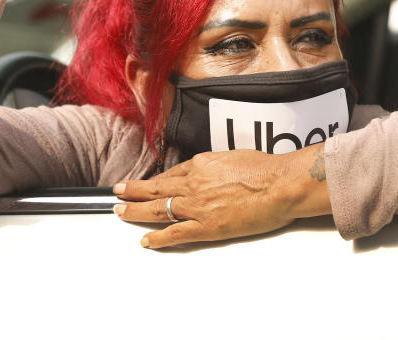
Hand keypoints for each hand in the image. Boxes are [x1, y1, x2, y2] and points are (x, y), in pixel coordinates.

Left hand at [113, 144, 331, 248]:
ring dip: (136, 211)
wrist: (279, 184)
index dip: (155, 179)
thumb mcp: (235, 156)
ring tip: (121, 212)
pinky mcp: (207, 227)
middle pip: (156, 188)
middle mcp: (194, 183)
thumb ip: (218, 165)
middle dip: (134, 190)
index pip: (172, 173)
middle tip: (118, 192)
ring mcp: (198, 206)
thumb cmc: (266, 169)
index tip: (144, 182)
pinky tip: (146, 240)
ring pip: (159, 209)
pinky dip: (158, 238)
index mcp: (202, 164)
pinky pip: (176, 234)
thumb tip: (212, 169)